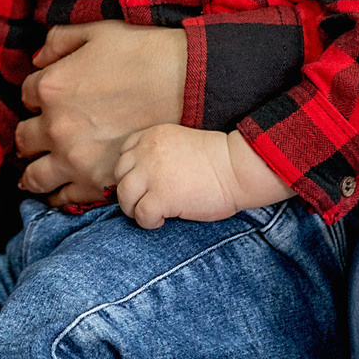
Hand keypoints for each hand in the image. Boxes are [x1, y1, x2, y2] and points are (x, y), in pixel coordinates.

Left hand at [13, 23, 186, 205]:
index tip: (49, 100)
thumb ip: (59, 41)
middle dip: (30, 135)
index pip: (27, 95)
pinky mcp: (97, 182)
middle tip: (37, 138)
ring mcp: (75, 159)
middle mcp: (56, 126)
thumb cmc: (145, 53)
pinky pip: (63, 197)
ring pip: (34, 176)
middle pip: (24, 139)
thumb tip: (38, 60)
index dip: (38, 96)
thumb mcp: (97, 32)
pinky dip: (58, 194)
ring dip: (32, 172)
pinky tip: (59, 190)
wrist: (189, 87)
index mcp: (52, 87)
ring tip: (34, 172)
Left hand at [114, 124, 295, 227]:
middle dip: (130, 190)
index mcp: (153, 136)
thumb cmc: (218, 160)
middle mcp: (147, 152)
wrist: (238, 169)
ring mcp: (152, 174)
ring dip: (133, 208)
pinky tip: (163, 220)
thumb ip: (159, 154)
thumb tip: (144, 179)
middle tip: (146, 201)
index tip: (144, 182)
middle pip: (120, 174)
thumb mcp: (181, 144)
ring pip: (124, 195)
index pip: (125, 153)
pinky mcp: (161, 197)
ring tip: (151, 213)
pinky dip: (148, 221)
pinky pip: (140, 214)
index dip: (132, 171)